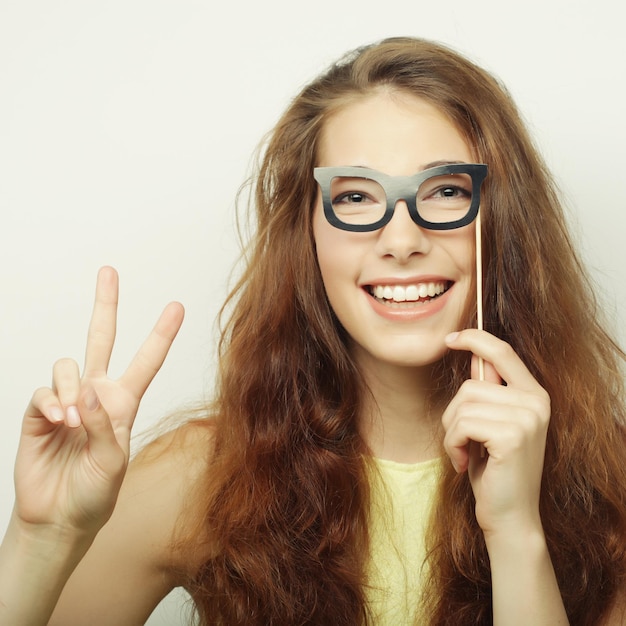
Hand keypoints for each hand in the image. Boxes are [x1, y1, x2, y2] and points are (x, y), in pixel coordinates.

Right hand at [13, 267, 183, 537]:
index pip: (147, 361)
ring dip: (72, 390)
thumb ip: (106, 424)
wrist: (59, 518)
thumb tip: (89, 387)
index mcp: (125, 403)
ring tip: (74, 422)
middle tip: (108, 272)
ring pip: (68, 365)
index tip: (177, 306)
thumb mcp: (115, 461)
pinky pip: (44, 390)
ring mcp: (68, 401)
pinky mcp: (40, 412)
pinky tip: (58, 420)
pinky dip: (52, 402)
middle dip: (105, 305)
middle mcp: (97, 395)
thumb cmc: (96, 493)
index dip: (161, 333)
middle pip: (102, 339)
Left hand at [441, 329, 550, 537]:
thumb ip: (488, 391)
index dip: (475, 339)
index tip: (450, 338)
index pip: (503, 352)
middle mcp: (536, 402)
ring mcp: (527, 418)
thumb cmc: (495, 470)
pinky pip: (461, 424)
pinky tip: (466, 463)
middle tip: (462, 442)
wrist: (510, 515)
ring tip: (465, 454)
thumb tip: (473, 356)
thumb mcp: (490, 424)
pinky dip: (453, 444)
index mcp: (534, 394)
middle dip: (454, 414)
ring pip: (462, 405)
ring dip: (452, 433)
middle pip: (471, 384)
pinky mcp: (512, 435)